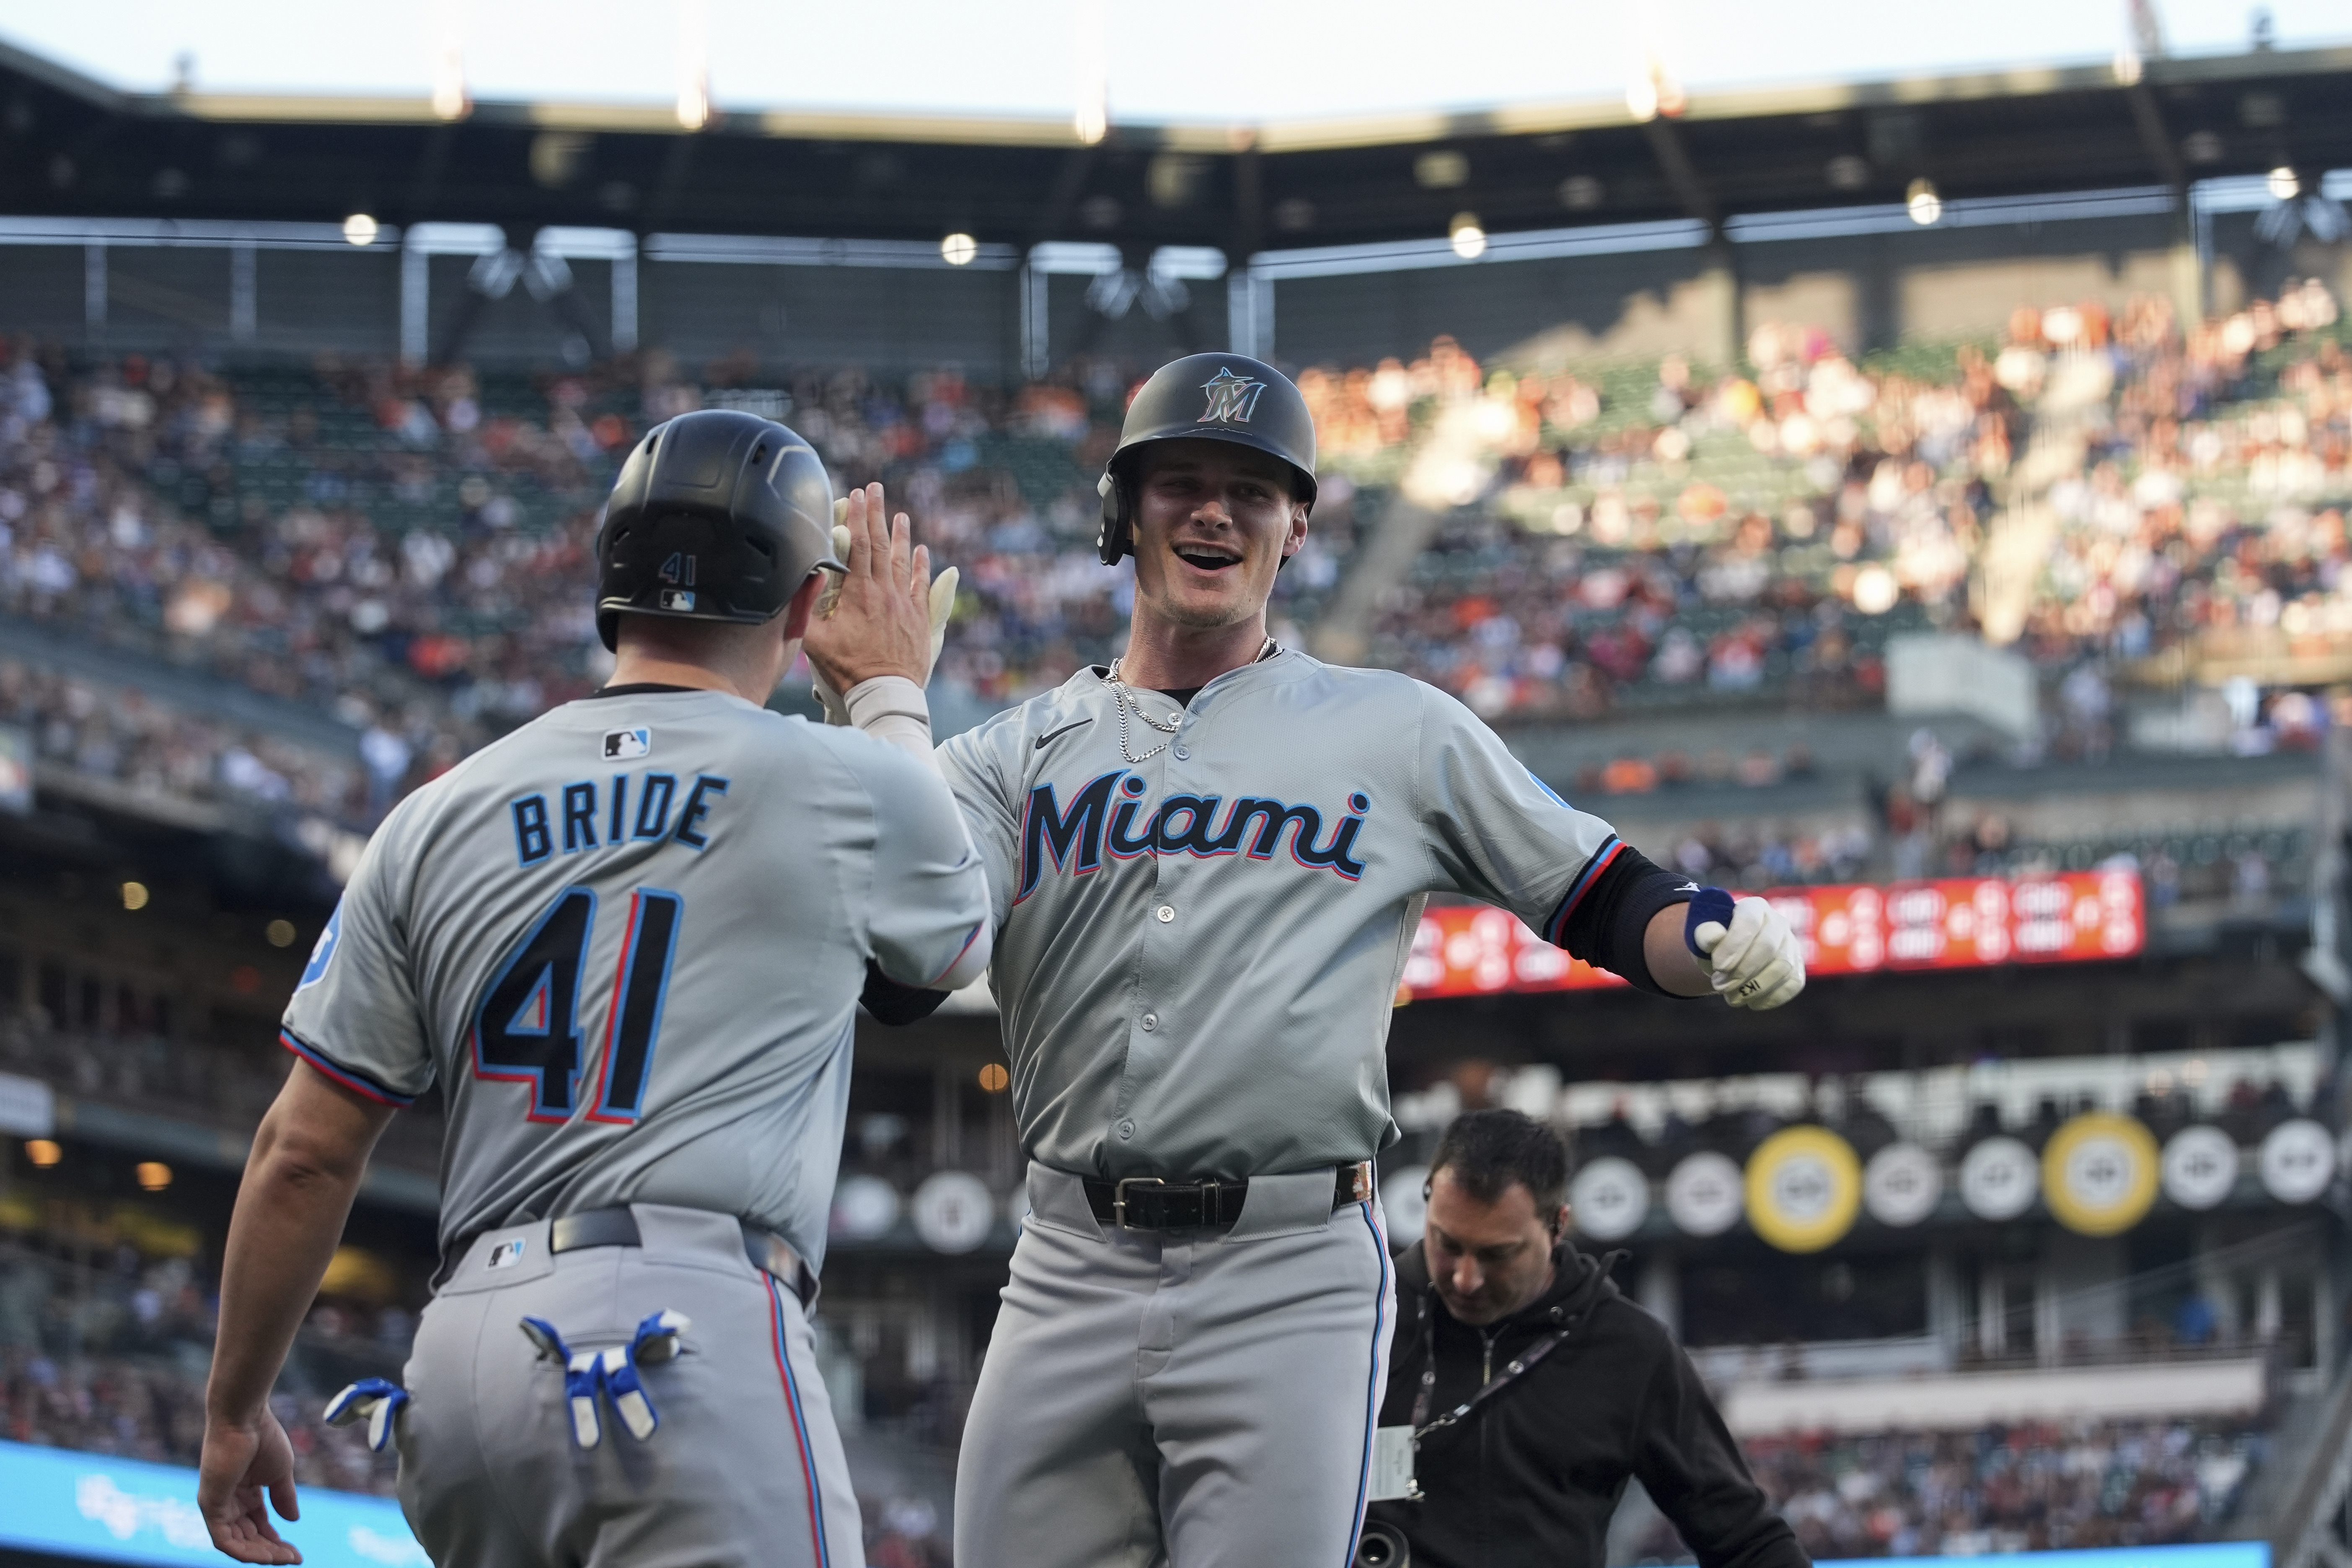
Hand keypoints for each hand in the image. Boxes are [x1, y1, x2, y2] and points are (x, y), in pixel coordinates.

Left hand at [198, 1408, 303, 1564]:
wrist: (245, 1418)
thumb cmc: (262, 1437)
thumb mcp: (279, 1473)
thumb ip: (283, 1496)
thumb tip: (293, 1520)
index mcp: (244, 1493)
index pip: (257, 1525)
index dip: (276, 1540)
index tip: (296, 1552)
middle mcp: (228, 1502)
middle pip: (248, 1538)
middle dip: (271, 1551)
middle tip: (294, 1558)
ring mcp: (217, 1505)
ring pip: (236, 1543)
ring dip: (261, 1554)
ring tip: (285, 1558)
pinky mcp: (210, 1506)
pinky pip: (223, 1539)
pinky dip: (244, 1551)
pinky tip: (266, 1555)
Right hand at [803, 484, 955, 702]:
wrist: (886, 693)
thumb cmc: (848, 670)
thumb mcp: (815, 641)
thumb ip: (804, 609)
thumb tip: (797, 579)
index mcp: (860, 594)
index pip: (859, 545)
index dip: (856, 517)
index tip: (855, 494)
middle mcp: (885, 593)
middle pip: (882, 545)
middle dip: (877, 514)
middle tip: (875, 489)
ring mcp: (905, 605)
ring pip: (904, 561)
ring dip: (901, 535)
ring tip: (900, 515)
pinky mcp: (919, 619)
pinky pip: (921, 585)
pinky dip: (922, 566)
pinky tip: (922, 551)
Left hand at [1689, 896, 1805, 1009]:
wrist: (1729, 958)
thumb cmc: (1716, 945)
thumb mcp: (1703, 937)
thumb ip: (1704, 934)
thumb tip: (1714, 937)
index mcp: (1754, 907)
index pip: (1749, 922)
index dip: (1734, 945)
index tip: (1718, 966)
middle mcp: (1778, 923)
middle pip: (1768, 947)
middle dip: (1742, 971)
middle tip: (1719, 985)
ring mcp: (1791, 945)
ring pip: (1783, 968)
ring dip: (1754, 987)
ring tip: (1731, 996)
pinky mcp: (1797, 967)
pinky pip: (1794, 984)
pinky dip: (1771, 997)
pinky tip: (1751, 1002)